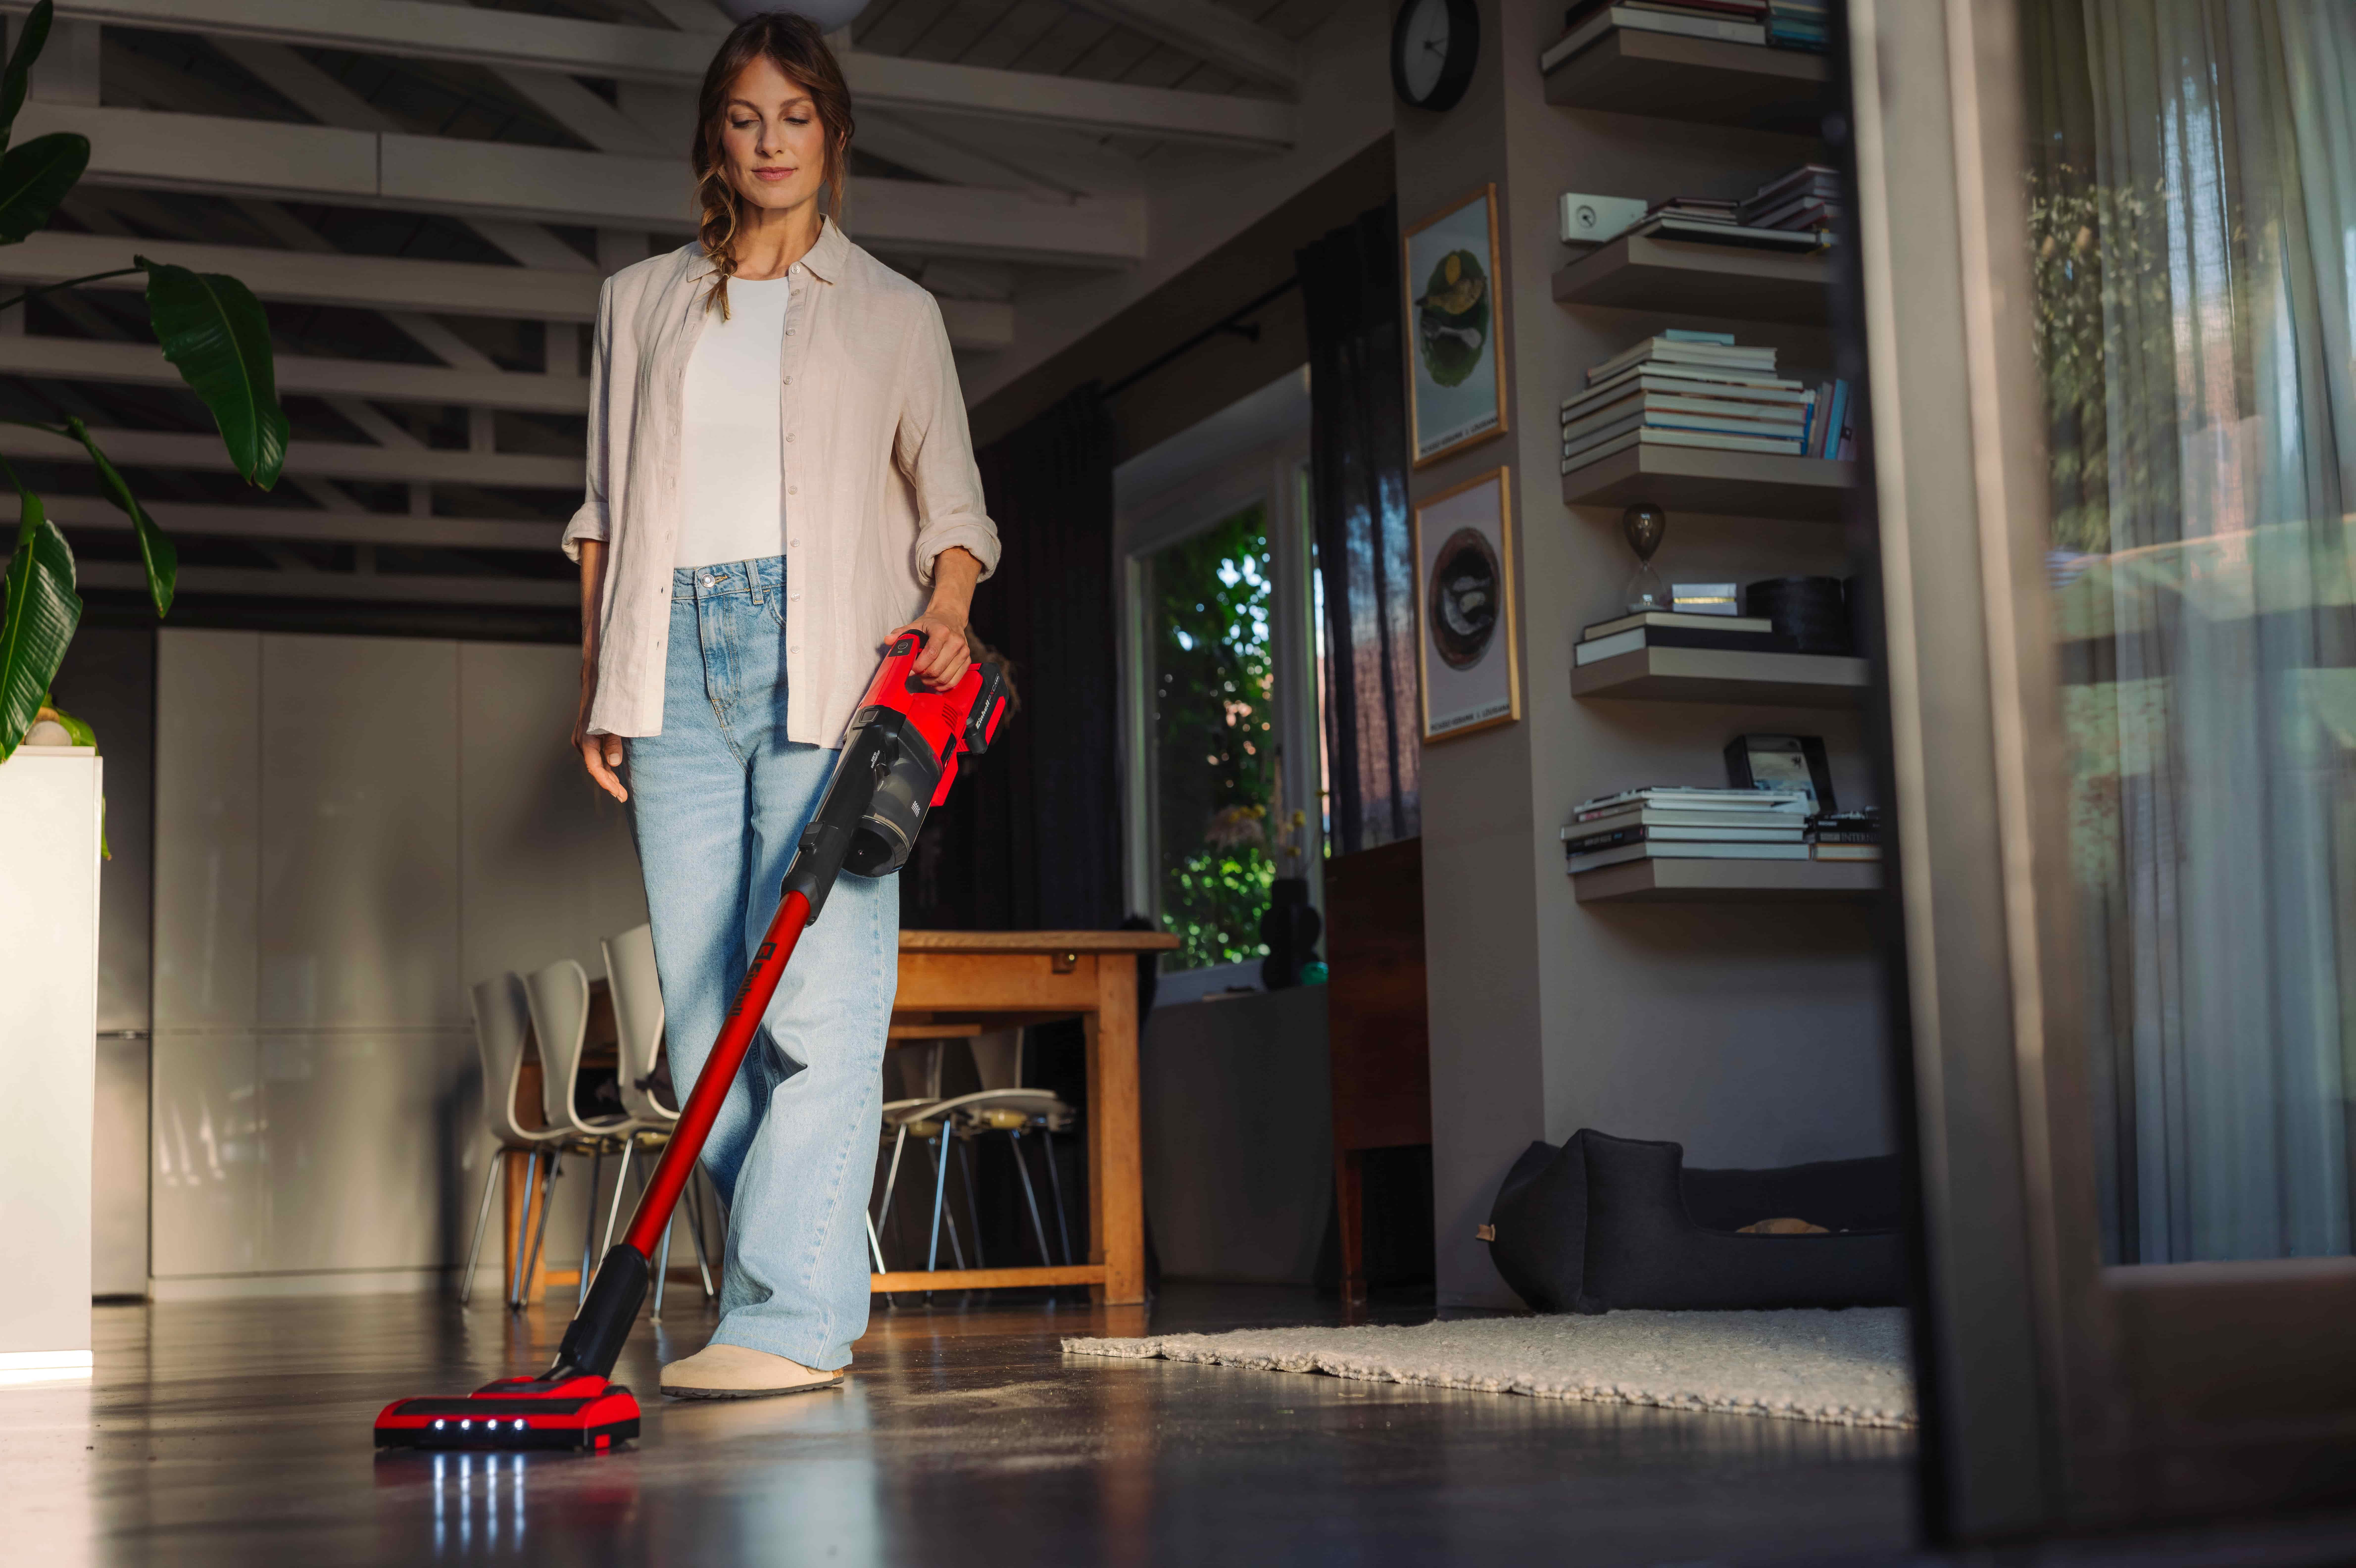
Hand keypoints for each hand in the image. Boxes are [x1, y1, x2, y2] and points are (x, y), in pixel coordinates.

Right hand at [573, 668, 627, 802]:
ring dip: (607, 776)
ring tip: (619, 789)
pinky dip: (605, 765)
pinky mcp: (588, 736)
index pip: (595, 768)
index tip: (618, 793)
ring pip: (595, 763)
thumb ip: (613, 743)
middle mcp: (581, 742)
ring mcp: (583, 739)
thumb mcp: (614, 723)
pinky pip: (596, 755)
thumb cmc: (606, 701)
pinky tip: (613, 772)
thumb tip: (614, 762)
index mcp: (585, 740)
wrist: (597, 682)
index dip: (607, 782)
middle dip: (609, 783)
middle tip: (622, 796)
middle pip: (595, 768)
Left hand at [893, 610, 972, 690]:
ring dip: (931, 681)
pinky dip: (943, 685)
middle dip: (923, 675)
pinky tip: (934, 681)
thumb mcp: (915, 625)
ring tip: (924, 676)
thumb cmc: (932, 624)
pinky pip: (954, 681)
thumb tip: (888, 640)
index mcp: (942, 632)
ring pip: (945, 678)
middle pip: (937, 669)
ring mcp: (964, 652)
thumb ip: (901, 633)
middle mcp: (956, 642)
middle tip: (916, 672)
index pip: (931, 654)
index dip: (918, 666)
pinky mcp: (967, 660)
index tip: (910, 669)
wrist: (951, 618)